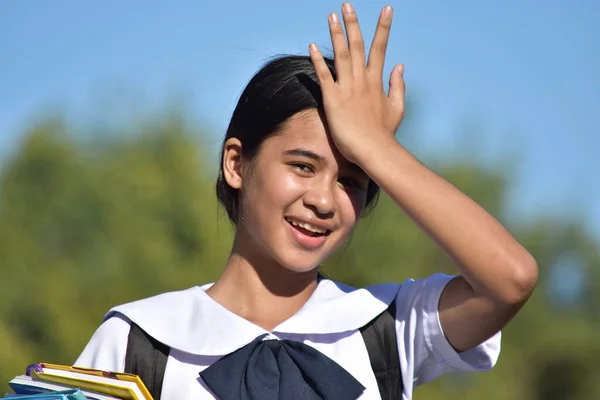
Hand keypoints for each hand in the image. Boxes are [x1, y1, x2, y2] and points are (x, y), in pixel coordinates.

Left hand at [309, 3, 404, 164]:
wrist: (375, 151)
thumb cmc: (384, 134)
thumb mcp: (397, 108)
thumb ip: (398, 86)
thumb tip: (400, 66)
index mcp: (377, 82)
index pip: (380, 48)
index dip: (383, 27)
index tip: (386, 9)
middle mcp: (362, 81)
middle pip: (358, 46)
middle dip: (353, 24)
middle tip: (347, 5)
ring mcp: (348, 89)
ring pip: (341, 55)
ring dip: (336, 34)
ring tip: (332, 15)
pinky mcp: (333, 100)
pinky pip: (324, 76)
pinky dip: (318, 60)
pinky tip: (312, 45)